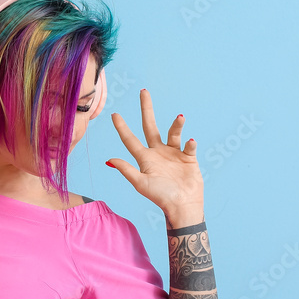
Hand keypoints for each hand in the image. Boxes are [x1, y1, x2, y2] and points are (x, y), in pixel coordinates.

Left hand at [106, 88, 203, 217]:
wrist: (182, 205)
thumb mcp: (140, 183)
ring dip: (176, 125)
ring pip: (173, 133)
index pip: (130, 140)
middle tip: (143, 92)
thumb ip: (126, 170)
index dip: (122, 127)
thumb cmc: (160, 197)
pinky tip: (190, 141)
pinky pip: (189, 146)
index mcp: (144, 158)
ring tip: (180, 117)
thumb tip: (109, 160)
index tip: (114, 114)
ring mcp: (173, 153)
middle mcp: (158, 152)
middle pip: (150, 126)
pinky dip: (190, 143)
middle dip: (147, 109)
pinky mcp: (189, 157)